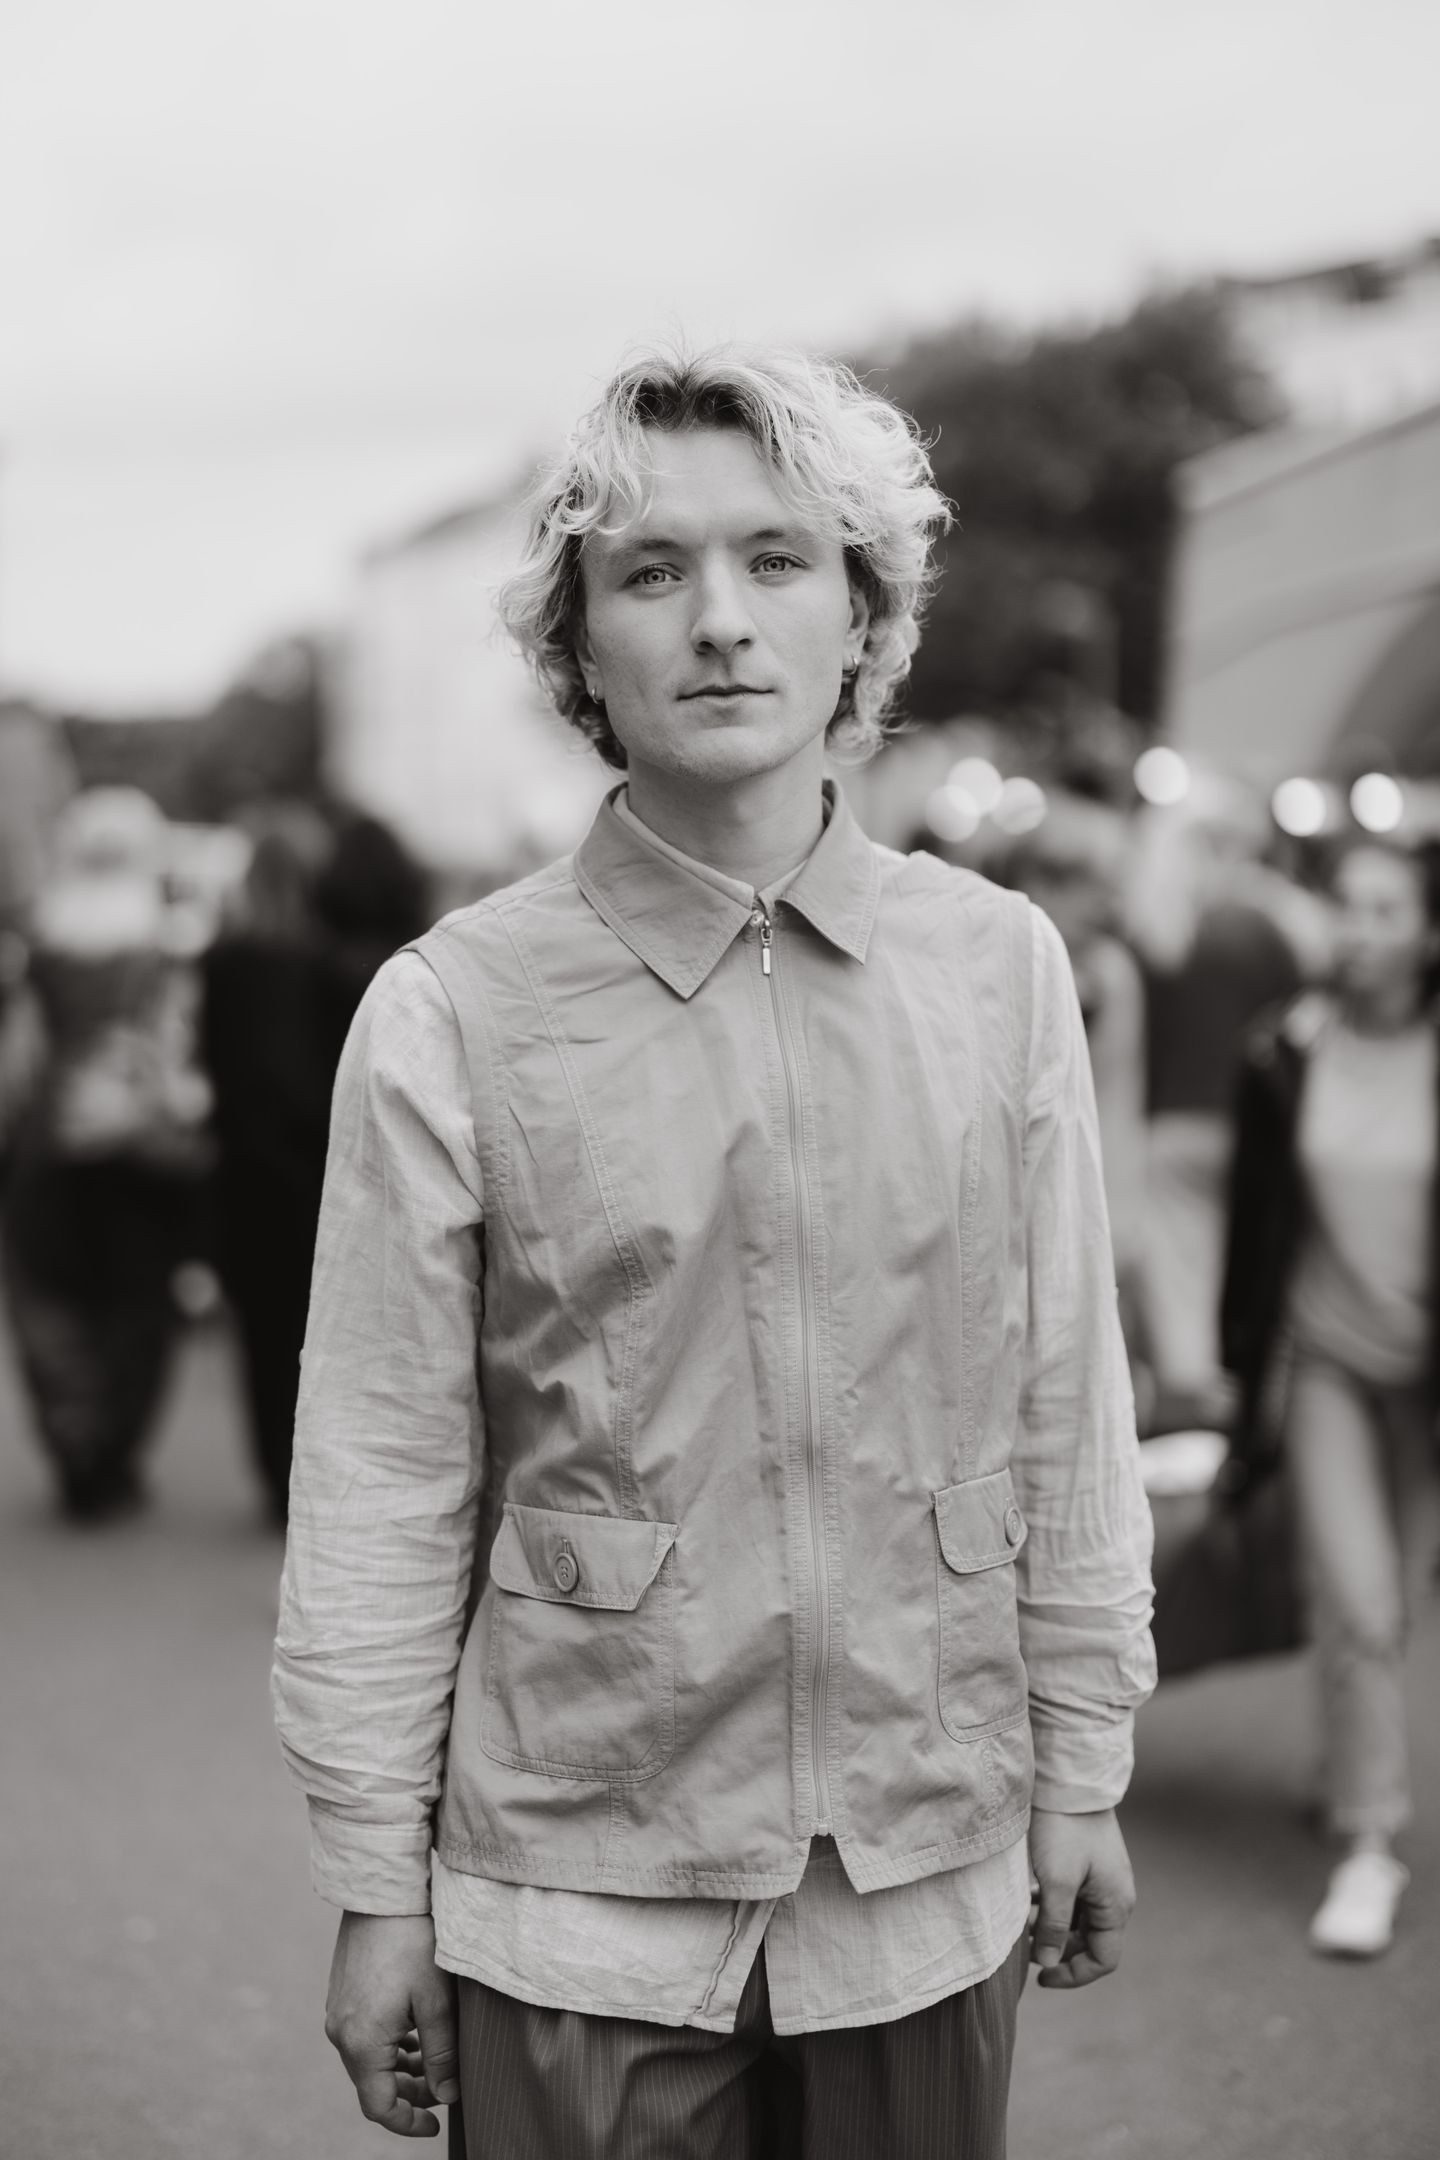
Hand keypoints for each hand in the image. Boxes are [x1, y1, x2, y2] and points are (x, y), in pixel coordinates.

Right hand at [324, 1911, 459, 2136]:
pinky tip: (416, 2032)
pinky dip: (389, 2045)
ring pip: (369, 2060)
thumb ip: (442, 2054)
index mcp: (362, 2042)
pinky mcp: (341, 1995)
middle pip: (373, 2084)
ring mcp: (337, 2013)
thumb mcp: (436, 2001)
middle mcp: (340, 2033)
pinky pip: (364, 2036)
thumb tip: (448, 2095)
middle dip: (410, 2093)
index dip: (408, 2123)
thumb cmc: (413, 1941)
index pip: (379, 2106)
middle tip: (446, 2087)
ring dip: (400, 2068)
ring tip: (436, 2059)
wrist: (382, 1890)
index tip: (436, 2125)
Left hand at [1027, 1806, 1135, 1989]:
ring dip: (1050, 1925)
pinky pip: (1072, 1898)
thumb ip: (1055, 1926)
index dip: (1073, 1974)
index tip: (1041, 1977)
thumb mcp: (1056, 1882)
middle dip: (1057, 1948)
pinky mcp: (1088, 1864)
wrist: (1069, 1780)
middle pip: (1089, 1941)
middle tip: (1024, 1944)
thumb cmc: (1064, 1830)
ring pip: (1077, 1919)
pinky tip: (1026, 1896)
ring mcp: (1102, 1879)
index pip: (1103, 1959)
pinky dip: (1050, 1905)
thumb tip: (1049, 1963)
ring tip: (1020, 1920)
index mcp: (1116, 1905)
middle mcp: (1114, 1895)